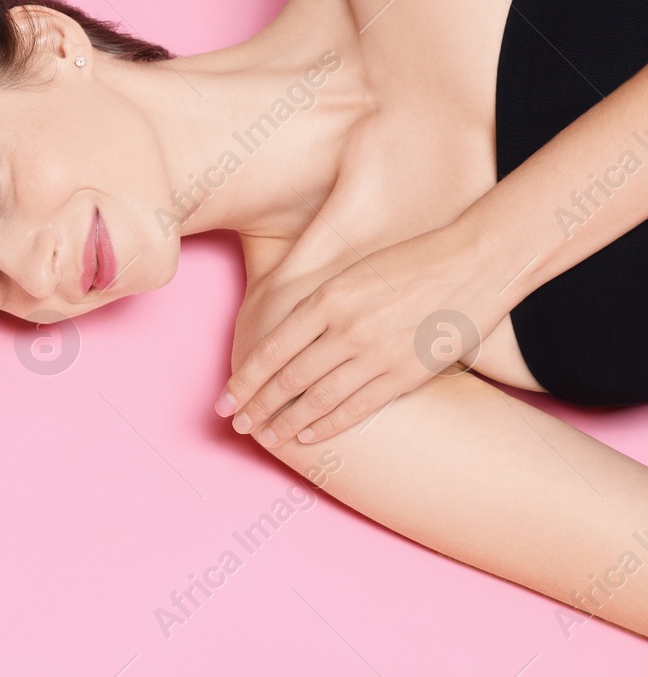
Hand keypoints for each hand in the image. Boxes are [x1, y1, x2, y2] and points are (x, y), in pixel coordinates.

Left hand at [216, 224, 504, 447]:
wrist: (475, 263)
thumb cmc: (410, 262)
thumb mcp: (351, 273)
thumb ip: (318, 305)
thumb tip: (282, 338)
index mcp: (327, 299)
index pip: (271, 351)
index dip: (244, 381)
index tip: (224, 401)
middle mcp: (346, 329)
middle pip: (288, 379)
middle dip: (258, 407)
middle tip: (238, 426)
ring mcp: (377, 354)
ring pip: (319, 400)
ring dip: (287, 423)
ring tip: (267, 438)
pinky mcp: (407, 374)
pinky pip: (359, 408)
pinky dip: (329, 426)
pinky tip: (309, 437)